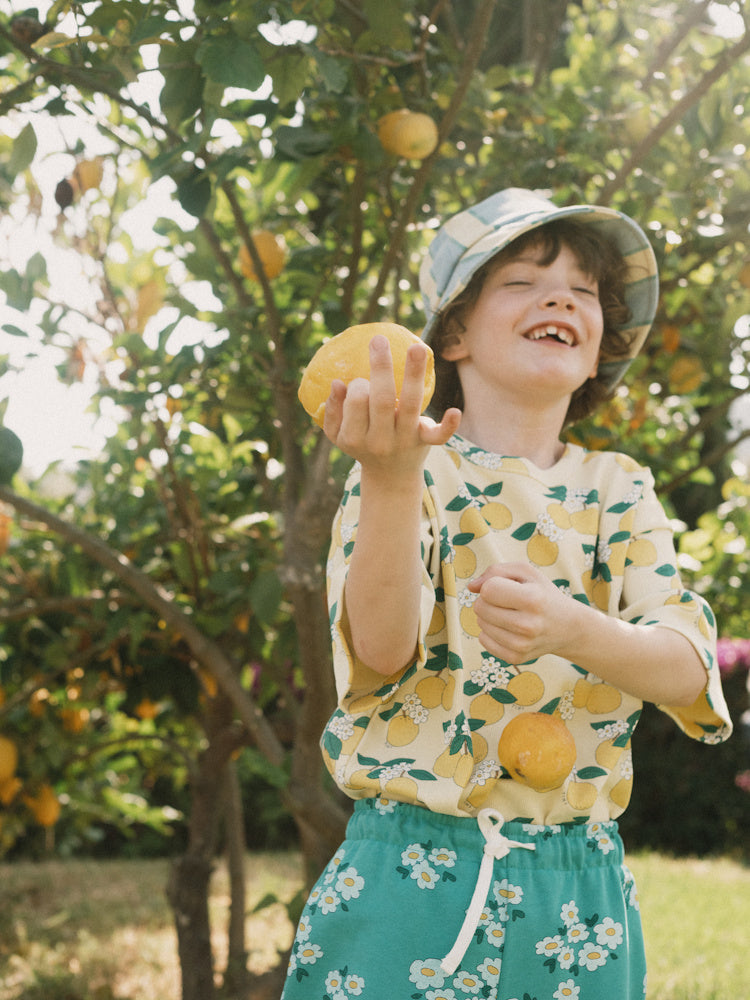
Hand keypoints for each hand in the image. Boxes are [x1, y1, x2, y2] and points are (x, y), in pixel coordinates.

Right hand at [323, 334, 459, 483]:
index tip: (361, 382)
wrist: (390, 477)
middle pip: (382, 400)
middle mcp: (380, 440)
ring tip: (416, 347)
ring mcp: (405, 441)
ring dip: (414, 374)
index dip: (358, 385)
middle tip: (378, 340)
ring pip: (410, 404)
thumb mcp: (338, 435)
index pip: (356, 402)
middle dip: (381, 368)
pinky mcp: (425, 442)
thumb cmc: (362, 445)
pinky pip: (438, 436)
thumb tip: (338, 382)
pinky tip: (454, 411)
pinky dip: (448, 425)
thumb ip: (333, 410)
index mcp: (355, 437)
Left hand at [467, 563, 578, 663]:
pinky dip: (490, 632)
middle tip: (507, 601)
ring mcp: (522, 645)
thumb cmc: (542, 594)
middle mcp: (528, 625)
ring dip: (489, 616)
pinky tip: (508, 628)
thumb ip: (495, 571)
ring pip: (480, 624)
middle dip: (488, 600)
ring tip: (510, 614)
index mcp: (533, 599)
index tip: (507, 587)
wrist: (567, 627)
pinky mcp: (516, 658)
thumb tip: (471, 587)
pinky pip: (483, 640)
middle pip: (480, 608)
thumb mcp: (526, 572)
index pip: (488, 590)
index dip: (492, 585)